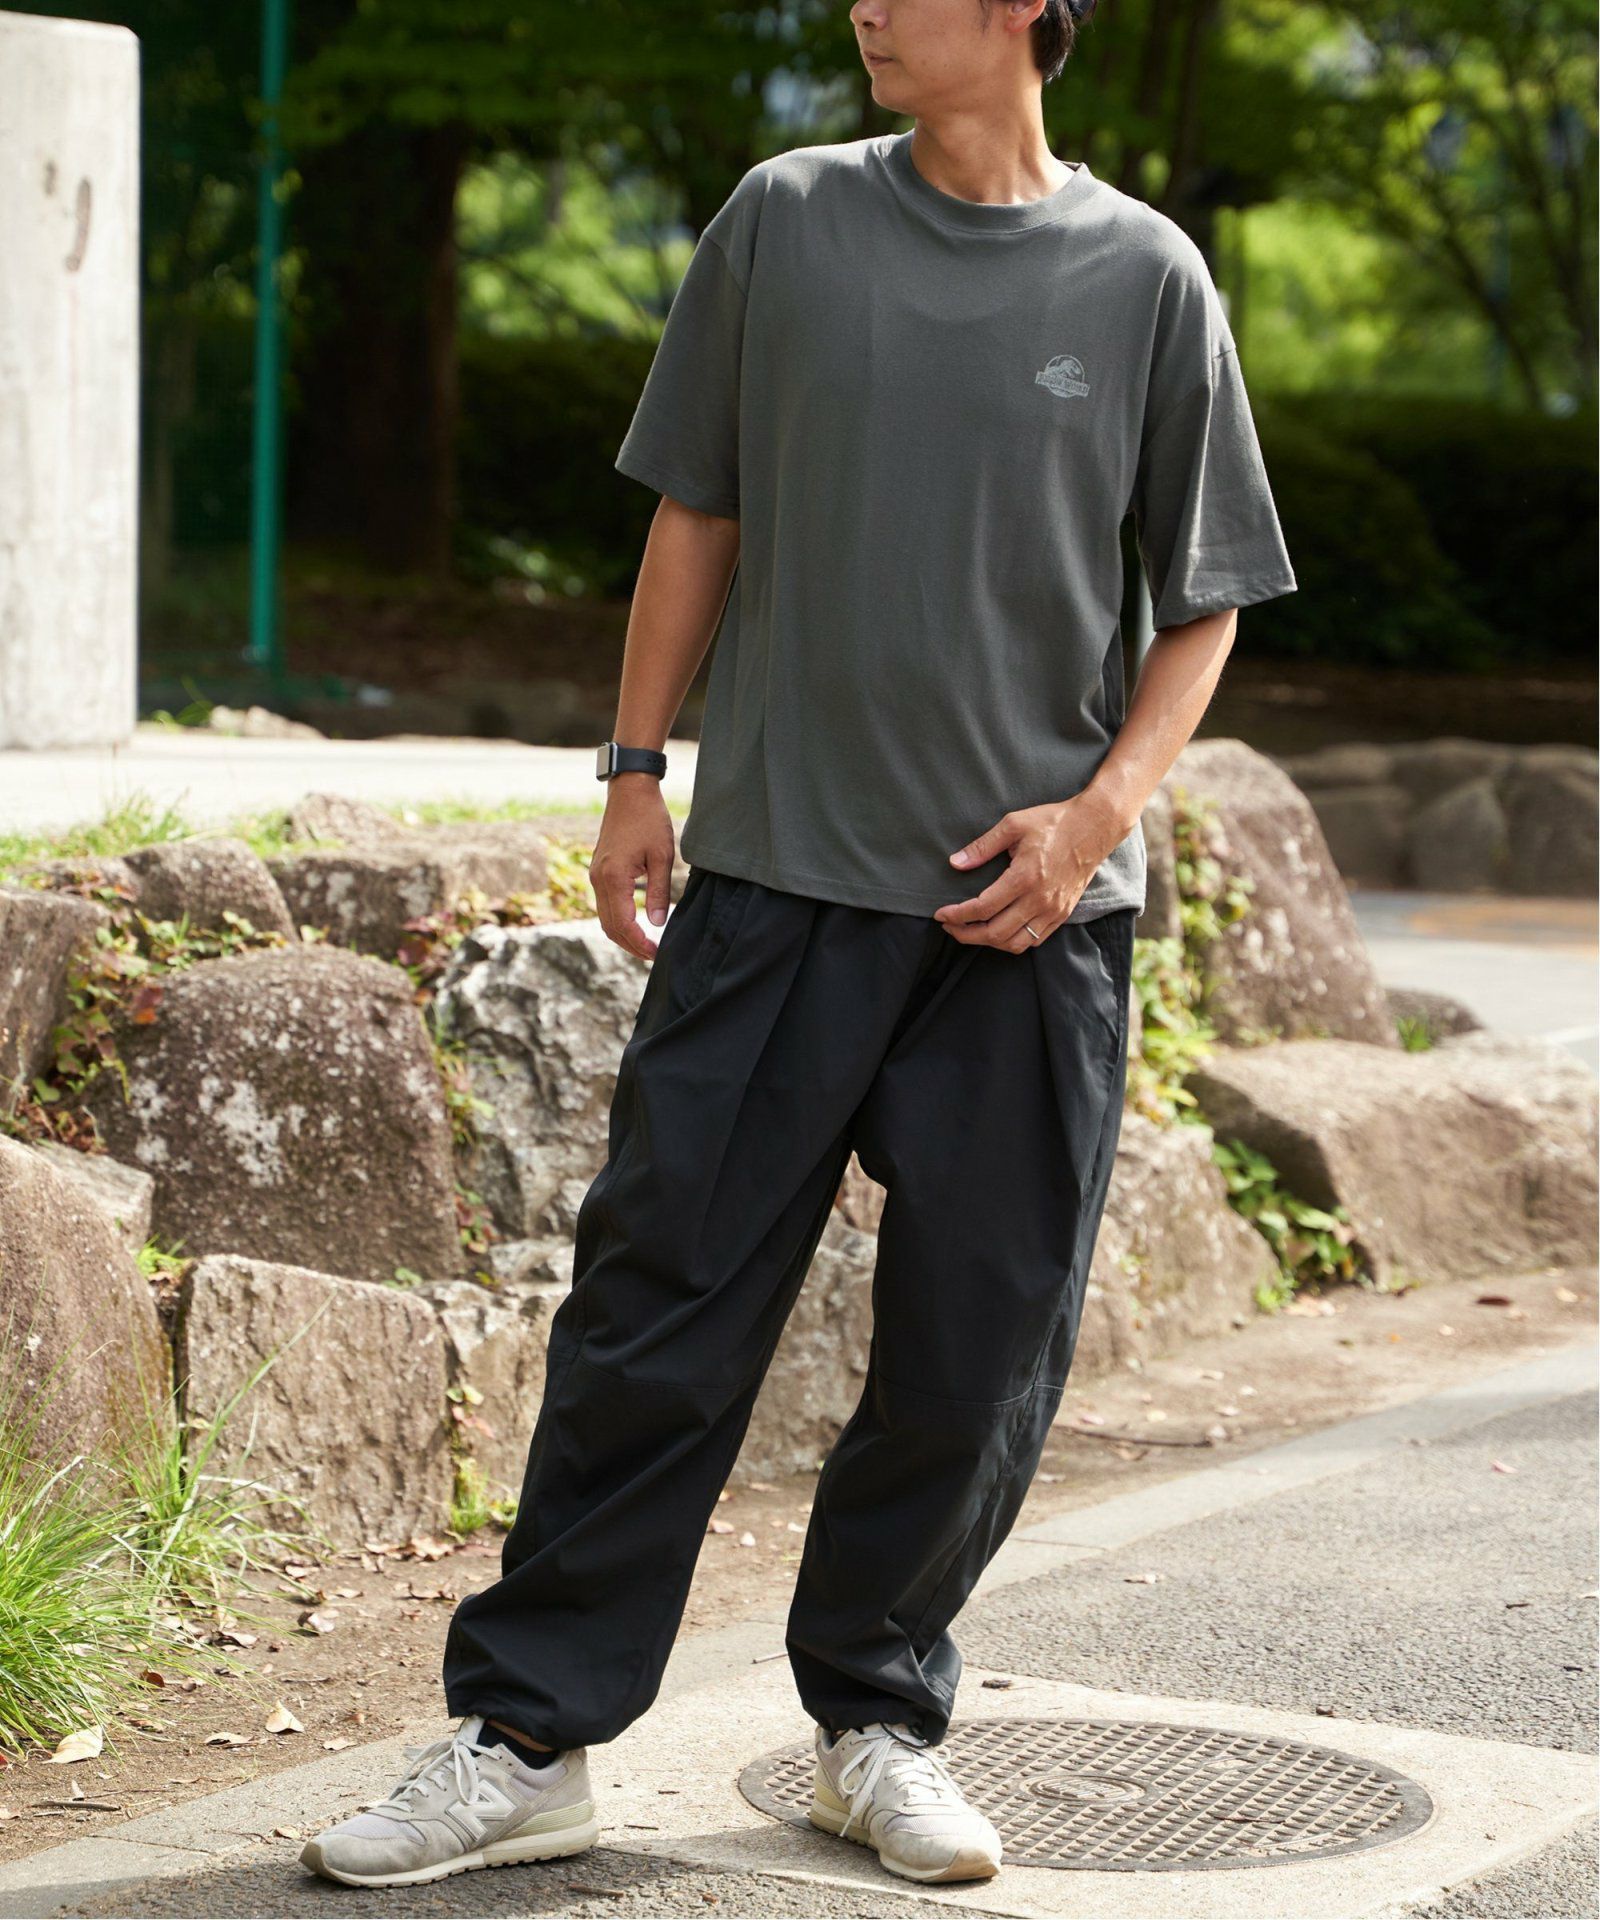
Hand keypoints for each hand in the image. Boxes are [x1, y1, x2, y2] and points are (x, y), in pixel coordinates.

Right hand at [589, 775, 675, 959]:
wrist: (630, 792)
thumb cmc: (649, 819)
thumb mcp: (662, 856)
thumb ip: (659, 892)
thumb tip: (657, 924)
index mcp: (614, 877)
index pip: (623, 924)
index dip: (639, 943)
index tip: (657, 953)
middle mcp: (599, 879)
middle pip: (609, 926)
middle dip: (630, 945)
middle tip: (652, 955)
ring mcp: (595, 875)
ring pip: (604, 917)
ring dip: (622, 934)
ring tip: (645, 944)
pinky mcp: (599, 870)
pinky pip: (604, 904)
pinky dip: (617, 919)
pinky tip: (635, 923)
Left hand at [935, 792, 1124, 951]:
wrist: (1095, 827)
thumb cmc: (1054, 822)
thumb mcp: (1014, 824)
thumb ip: (983, 846)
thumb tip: (955, 863)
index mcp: (1024, 877)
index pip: (983, 908)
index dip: (957, 915)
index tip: (941, 914)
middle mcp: (1039, 899)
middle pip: (995, 933)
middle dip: (966, 934)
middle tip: (949, 927)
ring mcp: (1053, 910)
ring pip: (1014, 943)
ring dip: (988, 942)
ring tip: (971, 931)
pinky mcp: (1063, 914)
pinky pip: (1034, 940)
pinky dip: (1012, 942)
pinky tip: (999, 931)